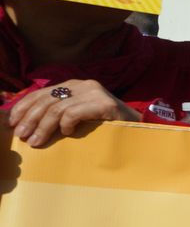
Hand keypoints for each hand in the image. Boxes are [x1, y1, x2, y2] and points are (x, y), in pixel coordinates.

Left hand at [6, 79, 139, 147]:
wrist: (140, 130)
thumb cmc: (106, 127)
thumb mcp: (78, 117)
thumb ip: (58, 114)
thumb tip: (26, 124)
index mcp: (75, 85)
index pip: (42, 92)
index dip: (24, 107)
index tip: (13, 123)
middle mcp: (84, 84)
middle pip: (47, 100)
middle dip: (30, 119)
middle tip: (22, 136)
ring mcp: (95, 93)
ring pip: (57, 108)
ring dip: (43, 127)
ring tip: (36, 141)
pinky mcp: (105, 104)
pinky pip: (74, 113)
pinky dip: (66, 125)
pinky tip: (68, 134)